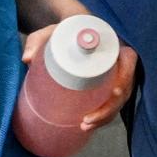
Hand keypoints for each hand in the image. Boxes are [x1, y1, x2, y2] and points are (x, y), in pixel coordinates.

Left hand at [20, 29, 139, 131]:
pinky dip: (102, 116)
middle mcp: (117, 60)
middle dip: (110, 108)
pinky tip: (87, 126)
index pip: (129, 60)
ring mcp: (114, 75)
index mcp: (111, 43)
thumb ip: (38, 40)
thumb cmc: (64, 29)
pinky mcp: (107, 85)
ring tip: (84, 126)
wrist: (69, 31)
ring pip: (119, 100)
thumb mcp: (51, 31)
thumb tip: (27, 58)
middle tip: (87, 120)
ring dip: (106, 116)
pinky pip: (111, 103)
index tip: (115, 91)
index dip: (126, 77)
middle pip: (125, 87)